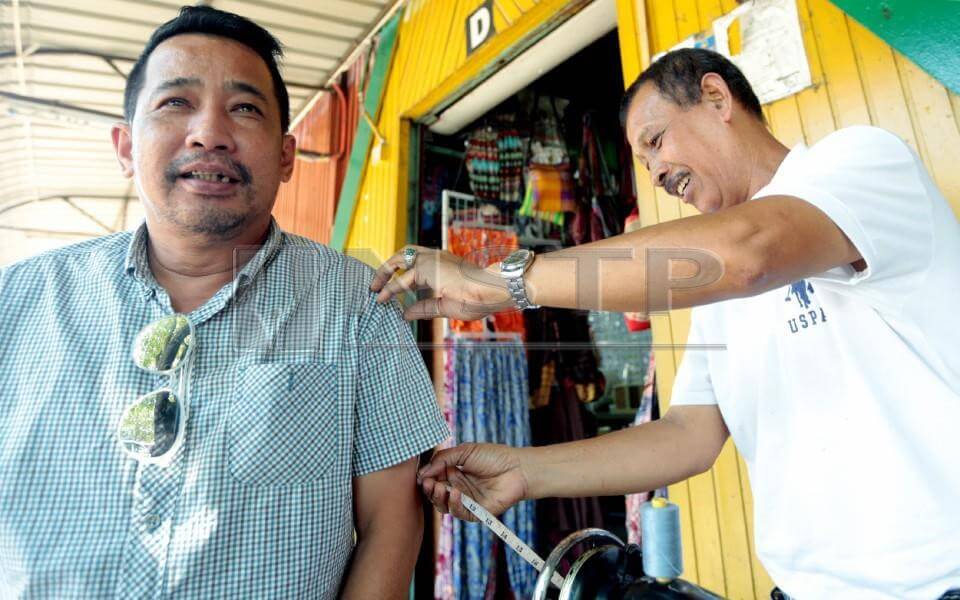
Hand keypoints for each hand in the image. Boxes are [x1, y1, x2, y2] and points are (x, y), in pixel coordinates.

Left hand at [369, 246, 513, 320]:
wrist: (490, 291)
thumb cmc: (477, 299)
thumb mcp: (445, 306)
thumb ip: (425, 308)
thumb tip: (406, 314)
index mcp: (444, 264)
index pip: (418, 265)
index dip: (403, 276)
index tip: (392, 288)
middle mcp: (436, 257)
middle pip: (405, 254)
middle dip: (389, 267)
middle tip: (376, 283)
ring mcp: (432, 259)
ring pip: (400, 259)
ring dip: (385, 272)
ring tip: (374, 288)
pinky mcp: (427, 267)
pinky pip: (403, 280)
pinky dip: (391, 289)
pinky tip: (383, 298)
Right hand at [417, 443, 529, 520]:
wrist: (517, 468)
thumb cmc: (494, 457)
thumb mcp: (464, 452)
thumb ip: (443, 459)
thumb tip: (423, 471)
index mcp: (454, 473)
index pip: (434, 478)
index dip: (427, 478)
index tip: (422, 476)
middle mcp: (458, 488)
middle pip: (435, 494)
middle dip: (430, 489)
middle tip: (430, 483)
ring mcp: (466, 501)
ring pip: (444, 506)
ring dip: (438, 498)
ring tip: (440, 488)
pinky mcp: (475, 513)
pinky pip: (459, 513)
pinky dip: (454, 505)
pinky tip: (456, 494)